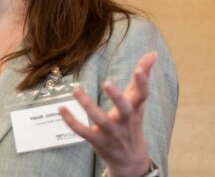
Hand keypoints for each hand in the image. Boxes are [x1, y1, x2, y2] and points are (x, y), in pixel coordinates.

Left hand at [59, 52, 156, 176]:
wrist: (130, 161)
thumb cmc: (132, 124)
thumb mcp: (138, 102)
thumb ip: (143, 77)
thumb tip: (152, 53)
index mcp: (135, 109)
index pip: (142, 95)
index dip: (142, 83)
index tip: (138, 70)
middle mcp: (125, 121)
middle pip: (124, 109)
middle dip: (117, 97)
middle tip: (107, 82)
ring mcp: (111, 133)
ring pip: (100, 120)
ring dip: (88, 105)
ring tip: (76, 89)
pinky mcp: (97, 141)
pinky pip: (83, 132)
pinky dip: (72, 121)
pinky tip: (61, 108)